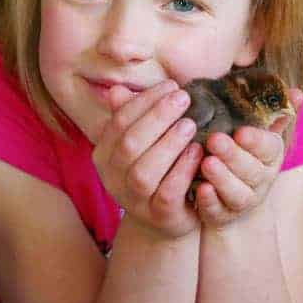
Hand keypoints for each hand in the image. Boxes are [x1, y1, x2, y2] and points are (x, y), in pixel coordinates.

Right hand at [92, 80, 201, 238]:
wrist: (168, 217)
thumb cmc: (158, 169)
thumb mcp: (144, 142)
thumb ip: (133, 116)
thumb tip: (117, 89)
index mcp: (104, 155)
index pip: (119, 121)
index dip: (145, 101)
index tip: (171, 85)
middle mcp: (112, 179)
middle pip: (129, 144)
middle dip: (158, 117)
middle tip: (184, 98)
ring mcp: (134, 200)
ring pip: (143, 172)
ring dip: (169, 144)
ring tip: (190, 124)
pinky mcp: (159, 216)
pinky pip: (167, 194)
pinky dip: (182, 171)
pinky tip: (198, 152)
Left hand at [193, 89, 302, 227]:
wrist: (233, 200)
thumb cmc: (244, 155)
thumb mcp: (259, 135)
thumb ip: (275, 115)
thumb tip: (298, 92)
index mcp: (269, 156)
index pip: (268, 147)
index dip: (256, 140)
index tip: (240, 131)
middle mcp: (260, 180)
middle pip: (251, 170)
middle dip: (233, 155)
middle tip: (214, 140)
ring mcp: (242, 200)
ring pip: (236, 192)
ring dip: (221, 177)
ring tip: (206, 163)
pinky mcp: (222, 215)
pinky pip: (217, 209)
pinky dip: (210, 200)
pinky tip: (200, 189)